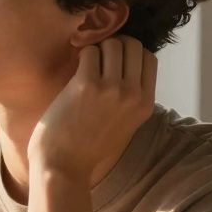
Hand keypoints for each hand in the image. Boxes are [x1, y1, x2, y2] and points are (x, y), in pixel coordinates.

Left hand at [29, 35, 156, 179]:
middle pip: (133, 45)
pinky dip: (80, 55)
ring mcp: (112, 89)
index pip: (149, 58)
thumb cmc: (86, 147)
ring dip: (96, 49)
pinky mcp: (86, 85)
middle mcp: (133, 94)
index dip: (130, 53)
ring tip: (84, 66)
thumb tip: (124, 65)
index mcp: (145, 104)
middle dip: (113, 46)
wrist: (62, 167)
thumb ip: (129, 98)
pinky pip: (89, 51)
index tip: (112, 61)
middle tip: (96, 59)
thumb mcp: (123, 124)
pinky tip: (73, 71)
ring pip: (112, 44)